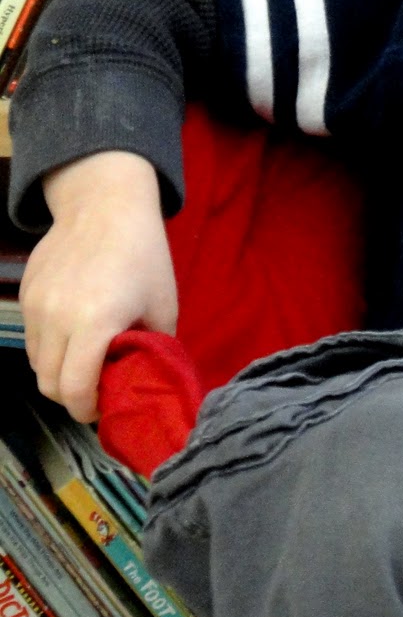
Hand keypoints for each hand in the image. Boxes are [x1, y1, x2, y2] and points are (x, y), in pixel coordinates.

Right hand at [20, 152, 176, 422]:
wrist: (106, 205)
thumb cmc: (144, 257)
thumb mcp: (163, 307)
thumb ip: (151, 349)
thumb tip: (144, 381)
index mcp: (95, 324)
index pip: (75, 390)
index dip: (87, 410)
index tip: (102, 411)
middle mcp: (57, 318)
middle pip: (50, 384)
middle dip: (72, 397)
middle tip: (96, 392)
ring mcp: (36, 306)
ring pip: (37, 364)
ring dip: (58, 373)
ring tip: (86, 363)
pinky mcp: (25, 294)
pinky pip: (32, 338)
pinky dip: (50, 348)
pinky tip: (74, 335)